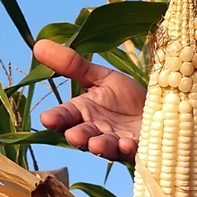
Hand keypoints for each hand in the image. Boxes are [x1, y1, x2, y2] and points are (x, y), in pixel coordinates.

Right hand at [32, 39, 145, 159]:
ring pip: (105, 147)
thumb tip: (38, 44)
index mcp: (82, 111)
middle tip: (72, 136)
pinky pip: (132, 151)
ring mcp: (115, 142)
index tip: (47, 119)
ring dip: (100, 146)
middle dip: (78, 136)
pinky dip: (129, 148)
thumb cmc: (123, 96)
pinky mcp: (137, 149)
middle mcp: (96, 130)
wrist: (158, 110)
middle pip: (83, 135)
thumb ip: (71, 64)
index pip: (65, 115)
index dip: (56, 118)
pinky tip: (128, 143)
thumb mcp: (98, 75)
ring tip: (96, 144)